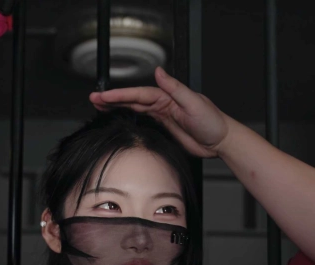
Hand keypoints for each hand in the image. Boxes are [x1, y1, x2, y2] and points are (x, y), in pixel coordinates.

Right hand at [89, 66, 231, 158]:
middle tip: (93, 99)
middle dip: (112, 100)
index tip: (103, 96)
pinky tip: (118, 119)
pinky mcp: (164, 129)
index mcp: (168, 96)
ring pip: (134, 110)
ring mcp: (162, 116)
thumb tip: (159, 71)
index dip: (119, 95)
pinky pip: (142, 121)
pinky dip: (128, 118)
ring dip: (117, 108)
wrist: (221, 141)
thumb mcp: (194, 102)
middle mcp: (163, 104)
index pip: (138, 94)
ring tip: (99, 107)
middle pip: (132, 100)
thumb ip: (175, 87)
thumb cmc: (212, 121)